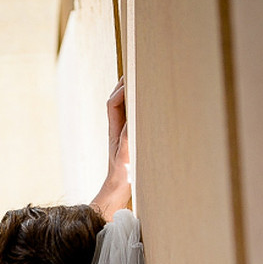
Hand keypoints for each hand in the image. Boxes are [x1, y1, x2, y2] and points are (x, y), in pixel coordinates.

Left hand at [90, 78, 131, 220]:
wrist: (117, 193)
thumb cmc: (122, 178)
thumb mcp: (125, 156)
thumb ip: (127, 138)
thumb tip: (130, 119)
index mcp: (114, 130)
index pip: (113, 102)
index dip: (121, 89)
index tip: (133, 80)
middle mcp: (116, 129)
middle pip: (117, 100)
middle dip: (124, 85)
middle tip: (137, 70)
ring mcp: (122, 135)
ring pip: (124, 108)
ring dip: (130, 94)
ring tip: (142, 81)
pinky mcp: (129, 141)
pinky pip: (131, 119)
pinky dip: (137, 108)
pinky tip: (148, 107)